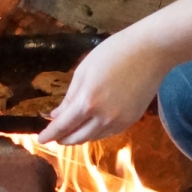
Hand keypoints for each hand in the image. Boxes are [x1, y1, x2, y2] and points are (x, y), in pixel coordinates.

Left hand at [37, 32, 168, 145]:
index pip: (63, 126)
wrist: (150, 51)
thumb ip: (69, 97)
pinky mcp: (132, 120)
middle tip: (54, 136)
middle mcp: (103, 117)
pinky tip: (89, 127)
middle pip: (78, 137)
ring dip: (79, 137)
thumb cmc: (112, 53)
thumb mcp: (83, 71)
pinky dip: (95, 133)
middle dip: (63, 139)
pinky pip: (108, 133)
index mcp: (88, 102)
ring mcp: (120, 121)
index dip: (50, 134)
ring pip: (93, 137)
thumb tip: (56, 115)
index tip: (40, 139)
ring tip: (70, 132)